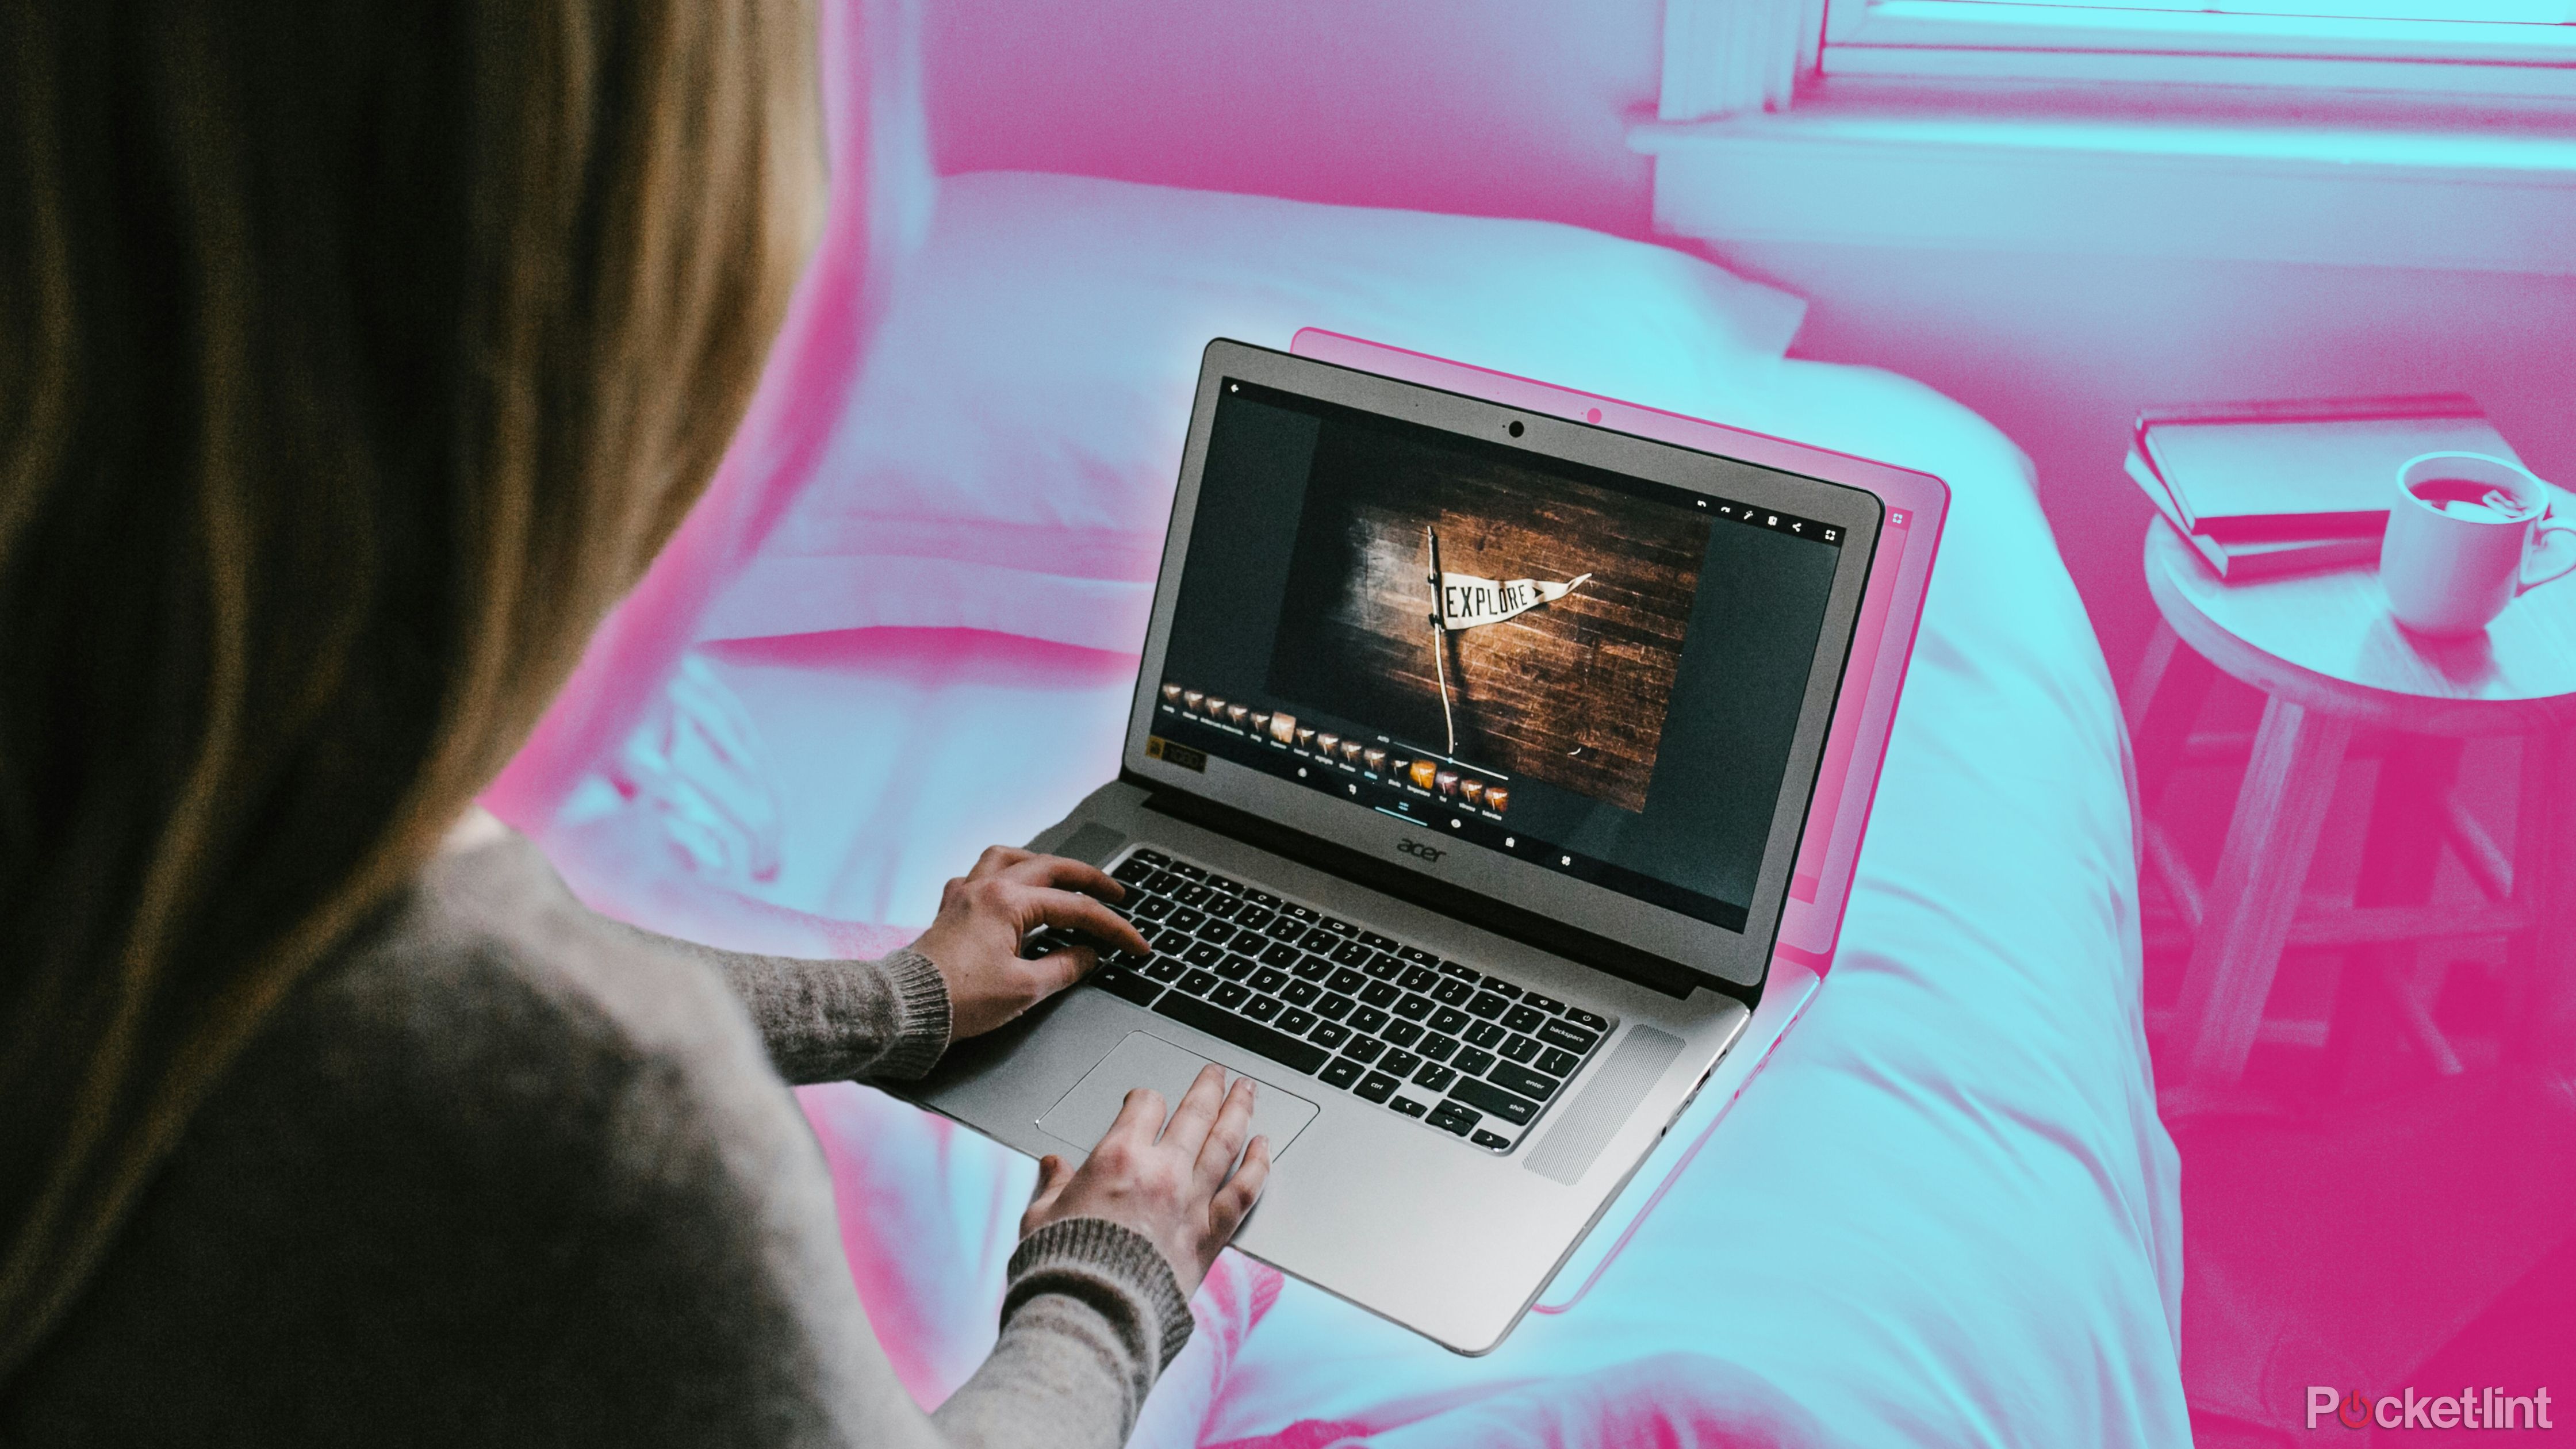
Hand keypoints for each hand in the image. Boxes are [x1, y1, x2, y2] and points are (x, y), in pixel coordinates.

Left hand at [908, 846, 1151, 1039]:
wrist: (906, 1009)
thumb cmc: (958, 1000)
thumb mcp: (1025, 989)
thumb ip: (1065, 967)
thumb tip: (1088, 956)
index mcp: (1008, 902)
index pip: (1075, 909)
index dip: (1112, 927)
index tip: (1134, 944)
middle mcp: (986, 888)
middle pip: (1049, 868)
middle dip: (1088, 878)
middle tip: (1115, 891)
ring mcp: (965, 895)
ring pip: (1009, 858)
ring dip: (1040, 863)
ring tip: (1061, 876)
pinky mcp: (950, 910)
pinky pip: (978, 875)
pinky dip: (1001, 875)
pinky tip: (1009, 890)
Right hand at [1021, 1065, 1271, 1298]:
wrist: (1095, 1314)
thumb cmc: (1065, 1268)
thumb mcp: (1041, 1218)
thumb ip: (1053, 1186)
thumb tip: (1052, 1167)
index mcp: (1118, 1158)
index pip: (1144, 1105)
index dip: (1145, 1098)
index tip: (1146, 1100)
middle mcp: (1161, 1171)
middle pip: (1194, 1113)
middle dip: (1207, 1087)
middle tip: (1217, 1073)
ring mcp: (1191, 1201)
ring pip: (1225, 1141)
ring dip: (1239, 1110)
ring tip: (1247, 1090)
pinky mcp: (1211, 1235)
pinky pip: (1243, 1191)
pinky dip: (1258, 1165)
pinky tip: (1265, 1147)